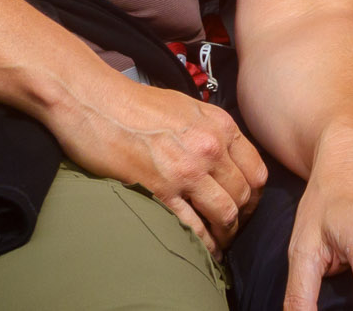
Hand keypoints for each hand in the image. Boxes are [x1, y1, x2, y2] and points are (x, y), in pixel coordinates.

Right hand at [48, 71, 268, 255]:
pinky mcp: (160, 189)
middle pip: (243, 196)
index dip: (254, 195)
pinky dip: (201, 243)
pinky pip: (192, 226)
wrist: (95, 101)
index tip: (246, 207)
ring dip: (225, 234)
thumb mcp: (187, 107)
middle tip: (231, 229)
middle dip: (241, 218)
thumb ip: (211, 131)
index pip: (257, 170)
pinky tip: (201, 250)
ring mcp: (187, 170)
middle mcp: (210, 147)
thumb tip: (225, 157)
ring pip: (224, 214)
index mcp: (220, 125)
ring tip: (219, 244)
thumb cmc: (135, 103)